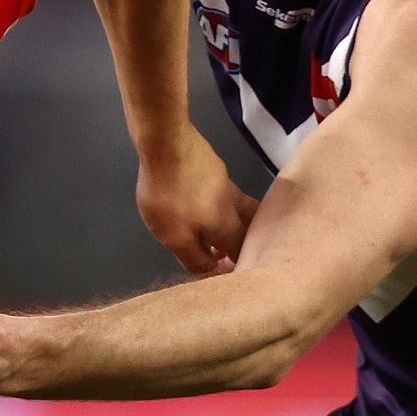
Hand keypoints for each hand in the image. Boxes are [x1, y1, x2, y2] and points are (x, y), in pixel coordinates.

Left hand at [137, 131, 257, 274]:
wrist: (166, 142)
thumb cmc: (169, 195)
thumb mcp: (175, 237)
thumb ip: (196, 258)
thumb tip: (214, 270)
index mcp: (229, 226)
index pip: (243, 252)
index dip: (238, 265)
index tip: (226, 272)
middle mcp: (235, 204)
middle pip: (250, 228)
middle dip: (243, 243)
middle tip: (226, 253)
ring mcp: (226, 182)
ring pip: (238, 209)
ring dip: (230, 224)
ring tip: (210, 232)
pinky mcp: (213, 166)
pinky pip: (223, 193)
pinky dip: (218, 206)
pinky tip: (200, 204)